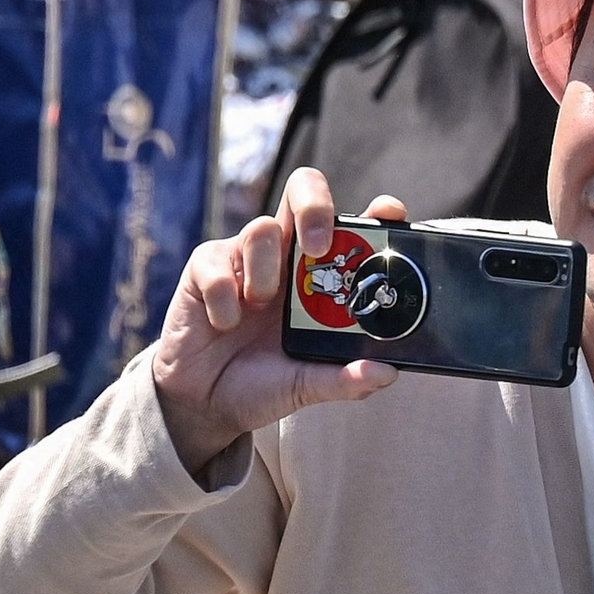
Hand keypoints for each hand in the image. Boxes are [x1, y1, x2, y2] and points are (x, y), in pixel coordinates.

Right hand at [147, 168, 401, 481]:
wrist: (207, 403)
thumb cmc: (266, 382)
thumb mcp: (311, 384)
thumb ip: (347, 380)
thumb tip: (386, 372)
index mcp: (325, 276)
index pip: (356, 227)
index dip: (376, 212)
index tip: (387, 211)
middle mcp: (289, 256)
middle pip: (304, 190)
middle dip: (315, 206)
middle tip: (318, 248)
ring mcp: (247, 258)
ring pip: (262, 228)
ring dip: (265, 270)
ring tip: (261, 306)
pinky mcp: (206, 267)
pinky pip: (217, 262)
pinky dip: (223, 296)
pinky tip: (226, 322)